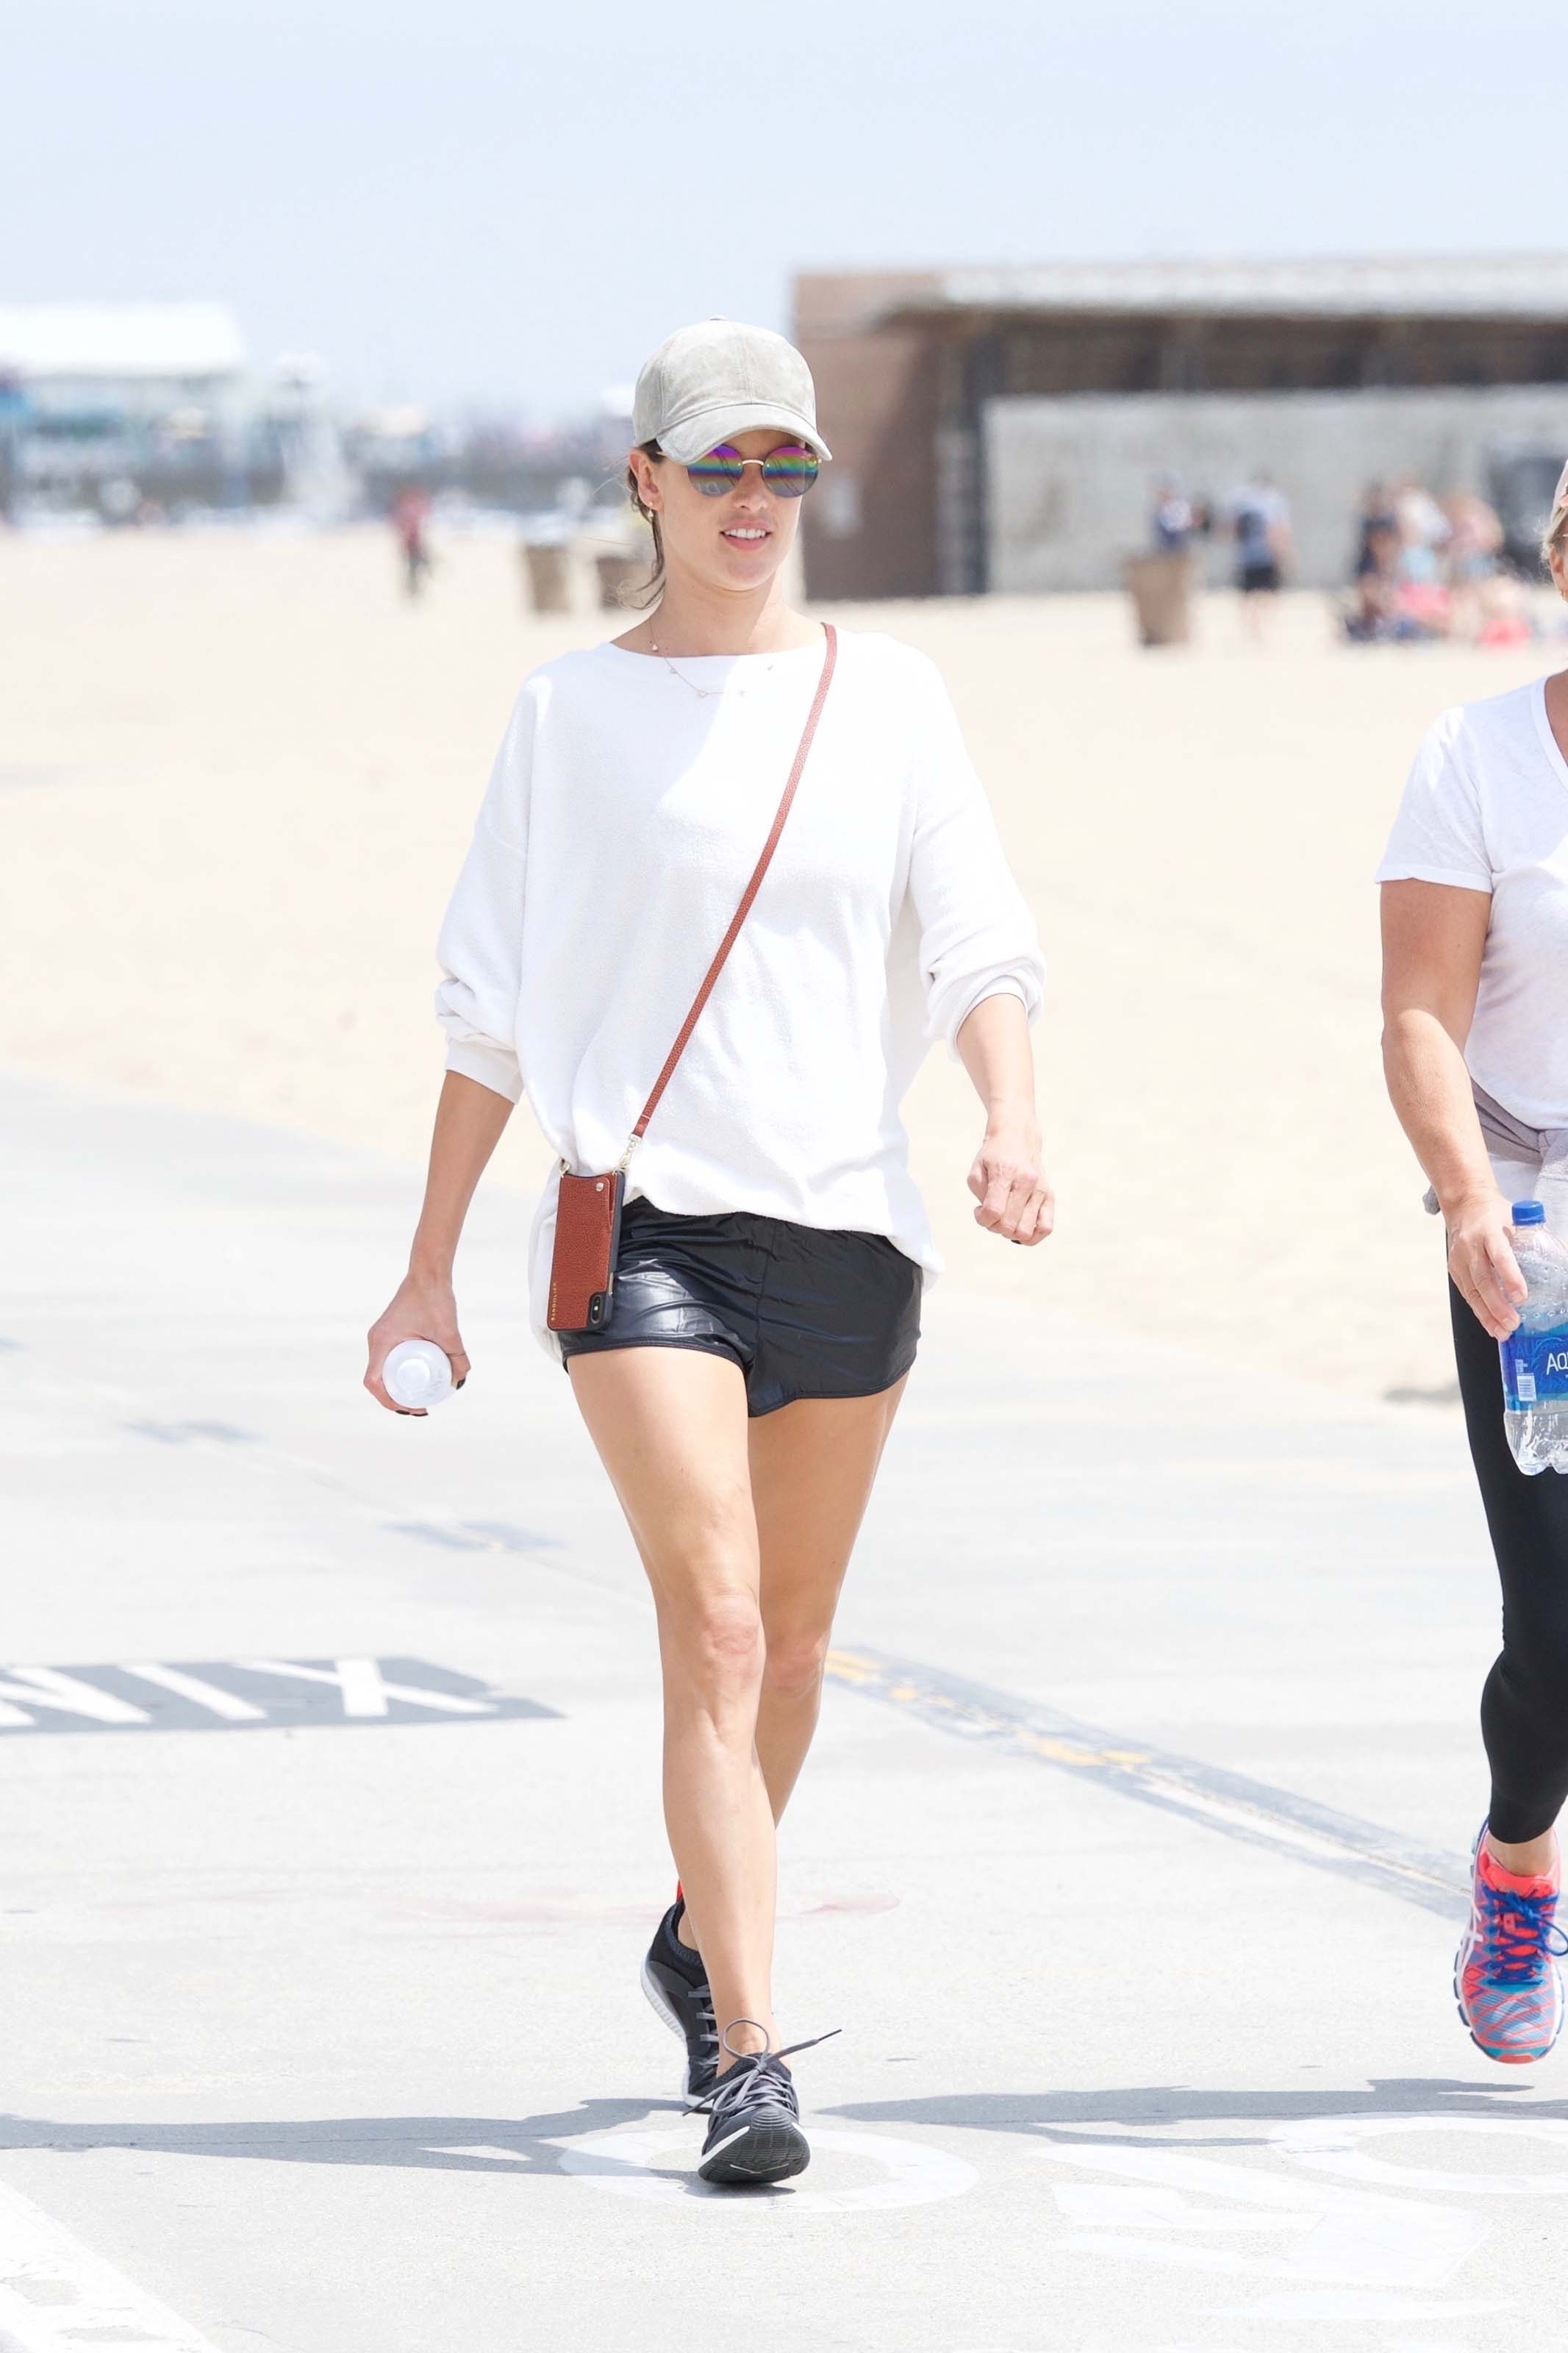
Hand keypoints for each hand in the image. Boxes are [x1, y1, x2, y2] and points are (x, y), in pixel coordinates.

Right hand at [365, 1274, 470, 1415]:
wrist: (429, 1273)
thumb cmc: (435, 1298)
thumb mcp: (449, 1332)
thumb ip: (457, 1357)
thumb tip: (459, 1381)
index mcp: (382, 1342)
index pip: (374, 1382)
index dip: (389, 1401)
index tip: (412, 1407)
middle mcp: (376, 1340)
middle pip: (377, 1381)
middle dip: (394, 1400)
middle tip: (419, 1408)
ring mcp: (381, 1337)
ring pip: (381, 1371)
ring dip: (394, 1388)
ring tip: (417, 1399)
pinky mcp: (389, 1333)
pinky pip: (387, 1360)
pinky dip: (396, 1374)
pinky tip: (413, 1380)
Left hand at [967, 1116, 1053, 1246]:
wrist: (1018, 1139)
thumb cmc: (993, 1157)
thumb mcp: (977, 1170)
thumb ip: (980, 1195)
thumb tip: (993, 1217)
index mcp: (1006, 1173)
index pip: (994, 1211)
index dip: (982, 1219)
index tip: (979, 1210)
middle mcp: (1027, 1182)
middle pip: (1009, 1225)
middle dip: (994, 1227)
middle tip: (991, 1215)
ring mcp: (1041, 1190)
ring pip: (1026, 1232)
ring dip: (1010, 1233)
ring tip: (1006, 1219)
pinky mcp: (1050, 1196)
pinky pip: (1046, 1228)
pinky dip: (1032, 1236)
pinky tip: (1020, 1227)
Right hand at [1446, 1191, 1527, 1339]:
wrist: (1464, 1205)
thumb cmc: (1496, 1215)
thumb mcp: (1516, 1220)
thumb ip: (1532, 1240)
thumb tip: (1561, 1264)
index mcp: (1489, 1231)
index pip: (1499, 1256)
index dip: (1510, 1277)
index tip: (1521, 1297)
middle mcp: (1470, 1245)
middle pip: (1483, 1279)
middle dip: (1498, 1305)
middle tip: (1513, 1323)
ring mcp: (1458, 1259)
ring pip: (1472, 1291)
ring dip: (1487, 1315)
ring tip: (1502, 1332)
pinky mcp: (1454, 1270)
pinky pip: (1467, 1294)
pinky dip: (1479, 1312)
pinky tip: (1491, 1325)